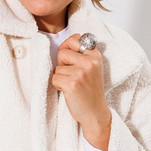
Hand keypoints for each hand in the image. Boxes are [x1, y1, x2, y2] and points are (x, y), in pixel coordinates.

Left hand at [51, 33, 111, 149]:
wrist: (95, 112)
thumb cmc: (90, 90)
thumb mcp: (91, 67)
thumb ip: (81, 53)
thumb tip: (72, 37)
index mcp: (95, 55)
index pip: (74, 40)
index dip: (68, 51)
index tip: (72, 62)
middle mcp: (90, 62)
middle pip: (62, 52)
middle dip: (62, 64)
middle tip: (72, 76)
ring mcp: (81, 73)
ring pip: (57, 68)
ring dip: (60, 78)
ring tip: (72, 86)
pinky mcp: (72, 83)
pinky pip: (54, 78)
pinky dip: (58, 86)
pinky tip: (69, 92)